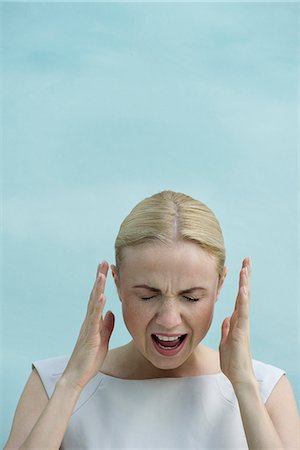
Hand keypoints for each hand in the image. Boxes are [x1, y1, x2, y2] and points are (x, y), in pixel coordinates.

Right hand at [62, 261, 114, 390]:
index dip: (101, 283)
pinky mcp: (90, 335)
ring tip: (102, 273)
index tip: (106, 269)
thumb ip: (106, 325)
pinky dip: (97, 305)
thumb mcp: (103, 339)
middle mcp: (89, 320)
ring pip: (93, 302)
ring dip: (98, 287)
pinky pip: (94, 318)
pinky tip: (101, 295)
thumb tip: (111, 313)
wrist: (77, 375)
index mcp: (93, 321)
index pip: (97, 297)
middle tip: (103, 262)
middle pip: (94, 294)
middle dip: (99, 278)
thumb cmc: (89, 359)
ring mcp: (88, 326)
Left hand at [219, 257, 254, 386]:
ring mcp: (243, 325)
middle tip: (246, 260)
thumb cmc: (232, 361)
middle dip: (245, 277)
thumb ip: (226, 329)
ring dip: (245, 283)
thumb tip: (226, 318)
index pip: (238, 297)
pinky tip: (243, 289)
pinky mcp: (241, 332)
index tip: (240, 268)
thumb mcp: (224, 341)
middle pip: (244, 294)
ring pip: (244, 300)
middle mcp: (241, 320)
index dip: (240, 283)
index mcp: (237, 321)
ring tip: (245, 268)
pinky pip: (243, 313)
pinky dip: (243, 301)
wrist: (238, 377)